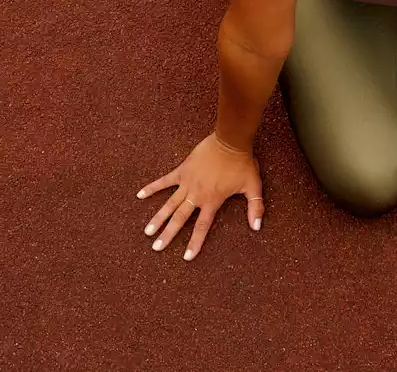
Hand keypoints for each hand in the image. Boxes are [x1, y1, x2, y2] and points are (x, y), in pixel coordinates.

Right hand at [135, 132, 263, 260]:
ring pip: (170, 203)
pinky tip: (140, 195)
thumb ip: (255, 207)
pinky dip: (152, 187)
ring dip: (158, 217)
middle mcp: (197, 195)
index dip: (195, 242)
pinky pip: (165, 180)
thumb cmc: (242, 163)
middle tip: (156, 247)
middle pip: (180, 219)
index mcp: (212, 201)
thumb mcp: (253, 186)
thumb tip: (257, 227)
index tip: (186, 257)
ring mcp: (187, 182)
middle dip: (168, 234)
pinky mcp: (183, 170)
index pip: (202, 227)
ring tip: (147, 231)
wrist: (230, 140)